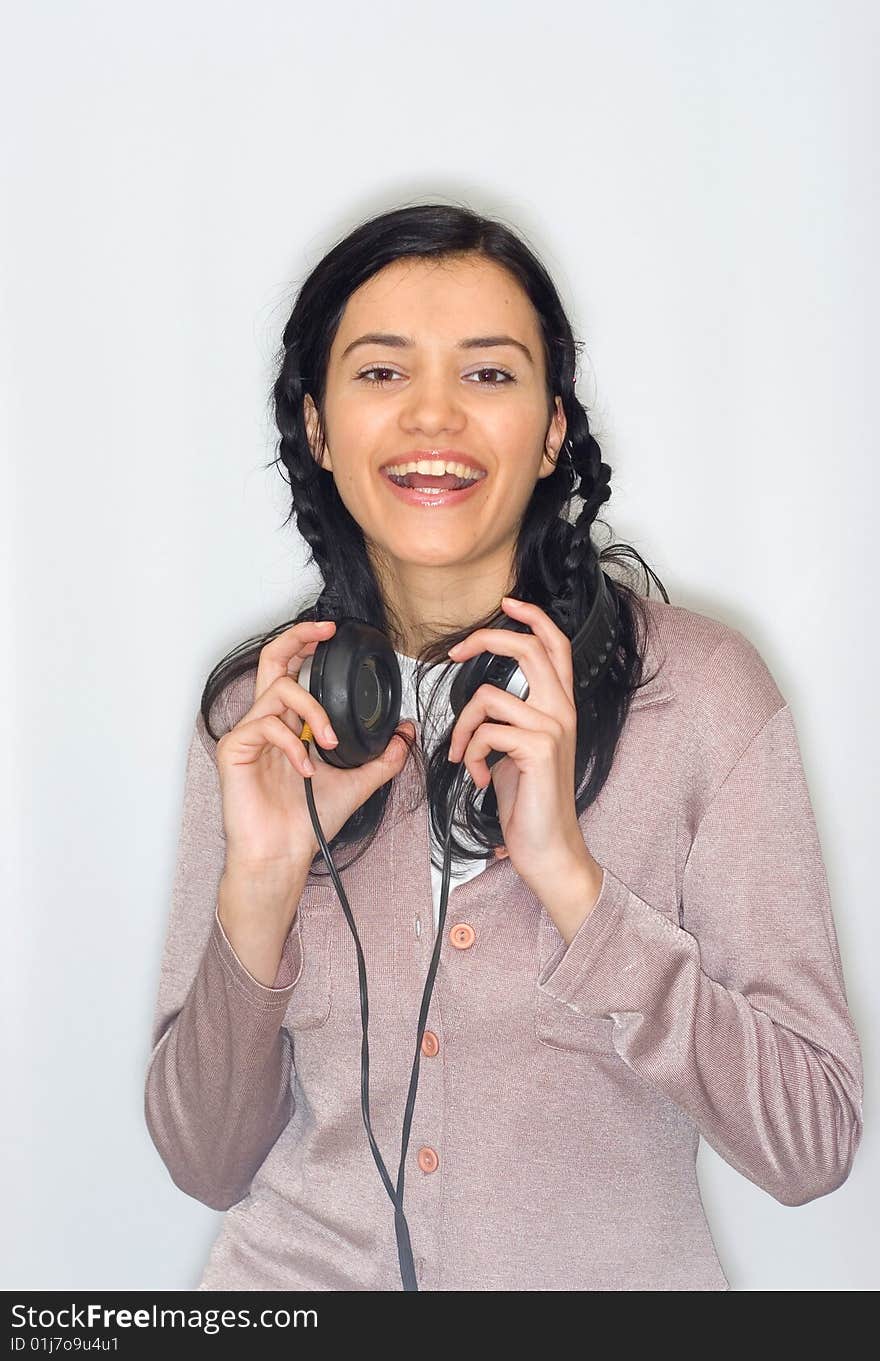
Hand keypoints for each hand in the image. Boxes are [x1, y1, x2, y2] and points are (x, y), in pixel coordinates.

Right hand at [216, 619, 413, 881]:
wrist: (283, 853)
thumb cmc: (308, 821)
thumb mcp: (358, 783)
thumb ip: (383, 757)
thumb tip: (406, 731)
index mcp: (288, 723)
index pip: (292, 670)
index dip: (306, 644)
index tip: (332, 633)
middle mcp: (266, 721)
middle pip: (271, 659)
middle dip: (298, 637)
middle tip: (324, 632)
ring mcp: (247, 734)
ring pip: (278, 690)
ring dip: (313, 711)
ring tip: (329, 742)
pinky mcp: (234, 750)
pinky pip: (265, 725)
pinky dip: (293, 744)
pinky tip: (306, 769)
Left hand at [447, 596, 600, 904]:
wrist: (548, 847)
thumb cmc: (531, 801)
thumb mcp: (516, 751)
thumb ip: (506, 721)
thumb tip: (479, 705)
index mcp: (559, 706)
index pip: (556, 645)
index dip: (533, 617)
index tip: (506, 603)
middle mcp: (562, 711)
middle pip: (528, 648)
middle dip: (484, 640)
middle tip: (454, 654)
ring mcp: (553, 728)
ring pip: (489, 697)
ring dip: (462, 728)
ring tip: (462, 755)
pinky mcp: (538, 749)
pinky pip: (484, 732)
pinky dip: (468, 755)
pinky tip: (476, 778)